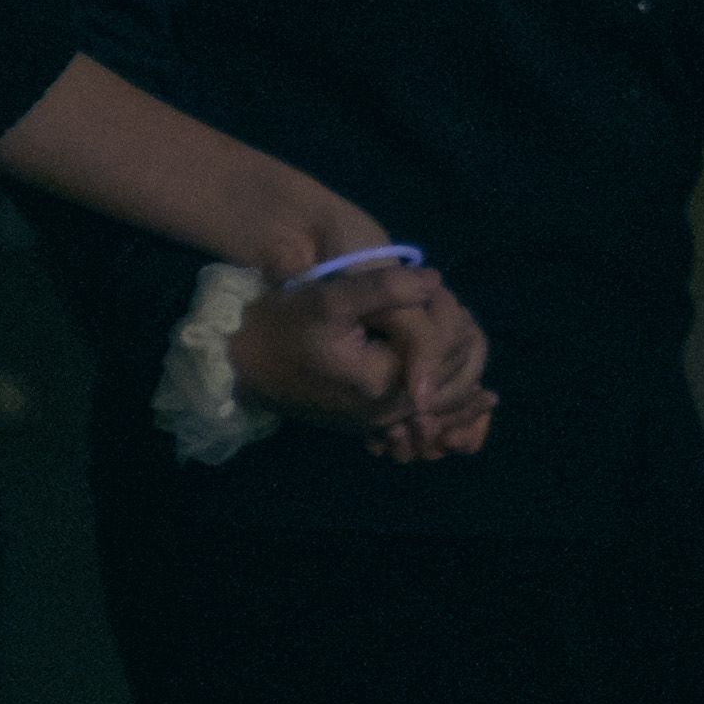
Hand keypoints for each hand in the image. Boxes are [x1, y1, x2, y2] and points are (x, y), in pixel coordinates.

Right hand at [229, 262, 495, 460]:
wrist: (244, 363)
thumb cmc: (285, 327)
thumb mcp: (332, 299)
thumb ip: (386, 289)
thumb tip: (434, 281)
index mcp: (385, 385)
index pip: (447, 350)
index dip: (449, 312)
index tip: (434, 285)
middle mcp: (389, 414)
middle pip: (454, 377)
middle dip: (460, 336)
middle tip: (443, 299)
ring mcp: (381, 423)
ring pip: (445, 397)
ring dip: (458, 363)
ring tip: (456, 323)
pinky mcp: (373, 421)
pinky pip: (426, 409)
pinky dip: (446, 388)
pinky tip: (459, 371)